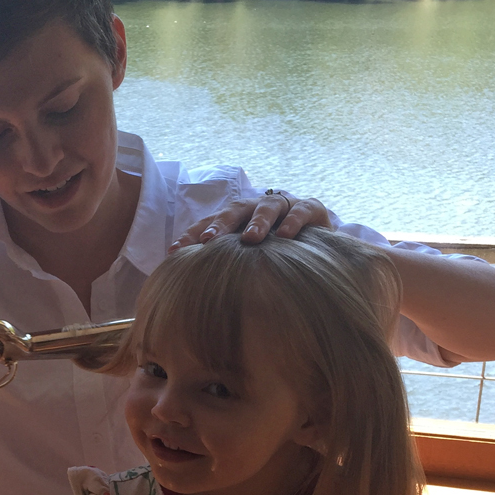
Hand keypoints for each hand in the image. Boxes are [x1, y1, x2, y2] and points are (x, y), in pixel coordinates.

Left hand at [170, 190, 332, 250]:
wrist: (319, 236)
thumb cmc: (277, 248)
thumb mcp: (251, 255)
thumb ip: (228, 264)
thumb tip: (196, 289)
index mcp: (238, 217)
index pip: (211, 222)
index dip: (193, 234)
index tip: (175, 251)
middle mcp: (256, 208)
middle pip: (235, 210)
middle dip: (220, 224)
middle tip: (208, 240)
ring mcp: (283, 205)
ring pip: (267, 207)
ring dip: (257, 222)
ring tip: (250, 238)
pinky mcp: (310, 208)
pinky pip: (300, 211)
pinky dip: (293, 221)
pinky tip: (287, 235)